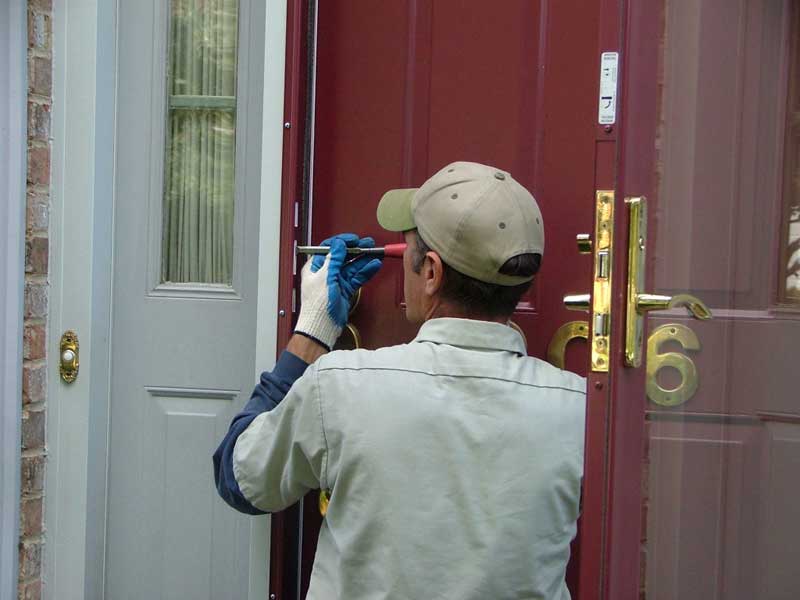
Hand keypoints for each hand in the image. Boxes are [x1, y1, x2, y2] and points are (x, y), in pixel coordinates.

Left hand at [294, 233, 381, 349]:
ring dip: (364, 260)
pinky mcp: (345, 290)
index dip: (342, 242)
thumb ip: (334, 260)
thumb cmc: (316, 305)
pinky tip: (373, 266)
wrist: (321, 326)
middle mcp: (326, 272)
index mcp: (315, 267)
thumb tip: (338, 245)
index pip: (330, 248)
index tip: (354, 239)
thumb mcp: (325, 277)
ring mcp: (336, 281)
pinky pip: (357, 277)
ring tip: (375, 253)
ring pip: (352, 266)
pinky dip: (365, 272)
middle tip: (368, 244)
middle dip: (356, 249)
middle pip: (343, 256)